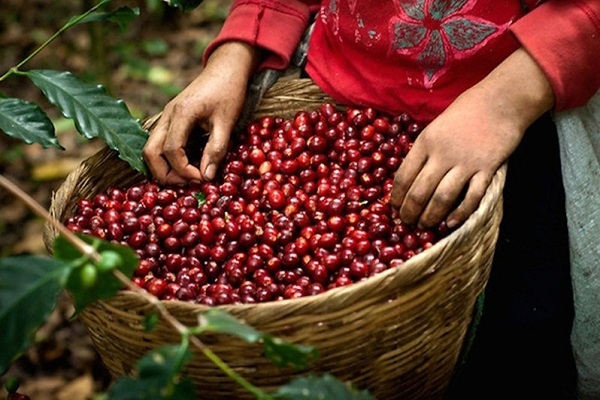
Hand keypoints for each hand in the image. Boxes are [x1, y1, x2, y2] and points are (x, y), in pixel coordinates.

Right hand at [143, 42, 260, 184]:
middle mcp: (167, 115)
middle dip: (165, 174)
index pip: (172, 150)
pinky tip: (185, 165)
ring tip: (187, 177)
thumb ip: (216, 149)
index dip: (184, 170)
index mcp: (181, 113)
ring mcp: (166, 116)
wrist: (226, 68)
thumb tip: (207, 177)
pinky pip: (159, 142)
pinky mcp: (170, 119)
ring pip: (151, 148)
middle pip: (150, 152)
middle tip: (188, 184)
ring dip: (163, 167)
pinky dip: (166, 158)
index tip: (202, 178)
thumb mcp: (227, 122)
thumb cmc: (229, 92)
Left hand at [390, 48, 553, 228]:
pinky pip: (471, 197)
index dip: (397, 197)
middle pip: (419, 192)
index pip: (403, 176)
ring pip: (441, 198)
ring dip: (430, 216)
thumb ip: (425, 149)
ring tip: (424, 226)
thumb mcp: (436, 125)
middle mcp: (441, 154)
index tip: (395, 208)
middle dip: (410, 212)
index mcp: (425, 142)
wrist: (503, 99)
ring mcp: (465, 163)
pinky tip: (451, 223)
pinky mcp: (487, 169)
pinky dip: (460, 213)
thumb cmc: (468, 109)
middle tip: (407, 222)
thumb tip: (412, 175)